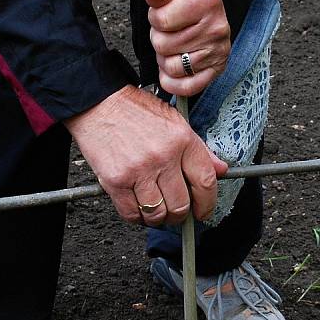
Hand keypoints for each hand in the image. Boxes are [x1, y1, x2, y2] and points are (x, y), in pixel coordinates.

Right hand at [64, 85, 227, 225]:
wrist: (98, 102)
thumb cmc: (134, 110)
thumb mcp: (175, 121)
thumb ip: (200, 149)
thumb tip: (221, 170)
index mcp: (182, 140)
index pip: (205, 182)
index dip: (207, 204)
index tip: (203, 211)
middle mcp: (163, 157)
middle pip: (181, 205)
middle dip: (180, 215)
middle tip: (176, 212)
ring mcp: (138, 170)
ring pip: (157, 213)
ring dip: (158, 218)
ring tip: (155, 209)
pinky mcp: (116, 180)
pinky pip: (131, 214)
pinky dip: (136, 216)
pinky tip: (137, 206)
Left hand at [146, 0, 230, 96]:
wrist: (207, 5)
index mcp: (206, 0)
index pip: (161, 20)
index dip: (155, 18)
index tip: (164, 12)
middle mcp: (217, 27)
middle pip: (163, 46)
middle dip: (159, 38)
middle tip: (170, 30)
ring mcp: (218, 51)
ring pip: (172, 67)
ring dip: (165, 59)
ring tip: (174, 45)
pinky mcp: (217, 69)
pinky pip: (188, 87)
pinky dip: (173, 82)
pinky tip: (172, 69)